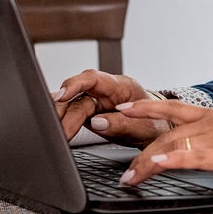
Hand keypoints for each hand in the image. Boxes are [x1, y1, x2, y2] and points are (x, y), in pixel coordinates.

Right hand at [51, 70, 170, 143]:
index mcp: (121, 86)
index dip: (75, 84)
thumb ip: (122, 124)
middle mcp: (105, 92)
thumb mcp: (144, 127)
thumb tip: (97, 123)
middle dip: (64, 110)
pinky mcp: (90, 115)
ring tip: (57, 134)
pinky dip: (64, 122)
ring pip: (73, 107)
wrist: (157, 132)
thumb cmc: (154, 124)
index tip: (62, 95)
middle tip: (57, 128)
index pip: (94, 78)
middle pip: (78, 95)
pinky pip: (73, 116)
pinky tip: (55, 128)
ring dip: (62, 120)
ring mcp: (96, 103)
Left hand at [112, 99, 212, 189]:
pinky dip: (165, 161)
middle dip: (132, 137)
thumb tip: (200, 152)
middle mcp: (210, 121)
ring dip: (143, 161)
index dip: (145, 108)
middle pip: (162, 127)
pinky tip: (150, 167)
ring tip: (128, 177)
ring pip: (169, 144)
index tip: (123, 109)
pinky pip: (186, 157)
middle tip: (109, 138)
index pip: (172, 108)